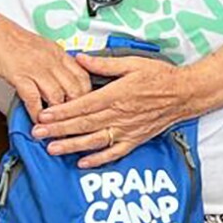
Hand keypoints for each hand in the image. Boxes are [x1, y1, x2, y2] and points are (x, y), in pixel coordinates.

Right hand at [0, 11, 89, 118]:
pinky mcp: (20, 76)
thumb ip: (53, 62)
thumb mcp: (40, 47)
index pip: (83, 76)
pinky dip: (37, 114)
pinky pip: (34, 99)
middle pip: (75, 89)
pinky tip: (38, 122)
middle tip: (75, 122)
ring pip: (57, 97)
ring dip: (58, 117)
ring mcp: (37, 69)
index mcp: (58, 53)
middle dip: (76, 110)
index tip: (85, 106)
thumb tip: (60, 77)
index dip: (87, 94)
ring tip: (58, 129)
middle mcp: (51, 61)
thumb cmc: (10, 38)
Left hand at [34, 53, 202, 168]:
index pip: (83, 105)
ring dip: (72, 145)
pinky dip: (99, 159)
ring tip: (52, 149)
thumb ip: (104, 63)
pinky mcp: (135, 139)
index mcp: (117, 94)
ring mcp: (127, 129)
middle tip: (38, 133)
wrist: (185, 94)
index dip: (62, 111)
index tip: (45, 114)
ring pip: (95, 140)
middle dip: (58, 129)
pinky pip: (114, 152)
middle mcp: (120, 115)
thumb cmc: (160, 77)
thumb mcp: (132, 63)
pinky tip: (83, 163)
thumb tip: (80, 59)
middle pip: (84, 124)